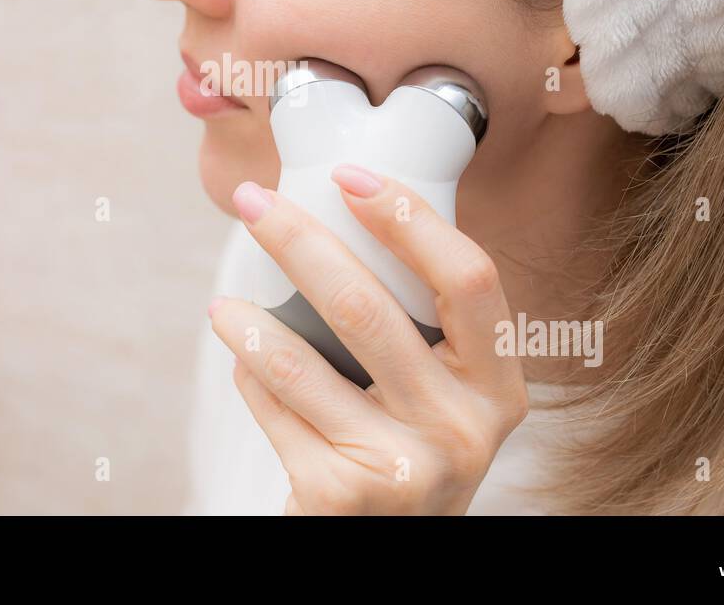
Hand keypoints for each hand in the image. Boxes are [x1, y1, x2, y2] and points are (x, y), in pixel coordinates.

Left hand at [208, 164, 528, 515]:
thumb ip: (419, 326)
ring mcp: (406, 470)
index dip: (409, 218)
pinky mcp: (342, 498)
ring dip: (248, 320)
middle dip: (296, 241)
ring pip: (301, 362)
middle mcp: (465, 430)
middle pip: (369, 308)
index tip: (350, 176)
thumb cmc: (406, 450)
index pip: (469, 279)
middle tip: (251, 202)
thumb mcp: (440, 395)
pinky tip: (245, 365)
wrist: (387, 547)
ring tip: (224, 305)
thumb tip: (341, 213)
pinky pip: (275, 408)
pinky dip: (251, 378)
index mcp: (499, 387)